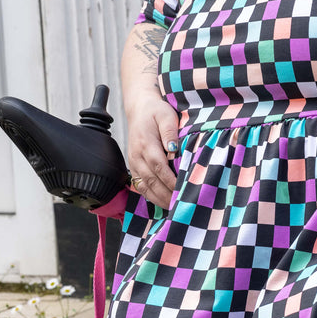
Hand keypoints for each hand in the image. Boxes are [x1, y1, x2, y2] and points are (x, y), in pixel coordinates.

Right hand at [125, 91, 179, 208]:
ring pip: (144, 186)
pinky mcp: (134, 166)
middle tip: (181, 204)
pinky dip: (151, 196)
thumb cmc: (156, 112)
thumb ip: (170, 131)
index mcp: (146, 143)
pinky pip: (140, 185)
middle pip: (151, 180)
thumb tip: (174, 147)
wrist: (139, 109)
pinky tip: (162, 202)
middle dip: (166, 194)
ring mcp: (134, 162)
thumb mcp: (166, 115)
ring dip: (158, 198)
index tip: (182, 188)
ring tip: (173, 207)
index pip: (158, 166)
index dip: (170, 180)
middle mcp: (137, 155)